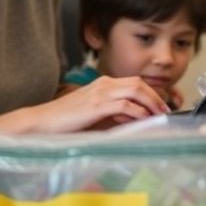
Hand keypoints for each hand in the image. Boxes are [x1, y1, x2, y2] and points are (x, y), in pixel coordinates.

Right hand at [17, 76, 169, 132]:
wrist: (40, 122)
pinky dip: (137, 112)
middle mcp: (103, 84)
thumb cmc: (66, 122)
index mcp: (103, 84)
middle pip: (139, 83)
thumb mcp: (95, 114)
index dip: (151, 93)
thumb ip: (115, 114)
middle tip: (165, 111)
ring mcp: (100, 93)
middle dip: (156, 96)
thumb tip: (137, 119)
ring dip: (151, 103)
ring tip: (159, 115)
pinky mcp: (96, 106)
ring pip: (135, 90)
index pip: (135, 82)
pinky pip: (124, 105)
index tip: (161, 106)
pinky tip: (143, 119)